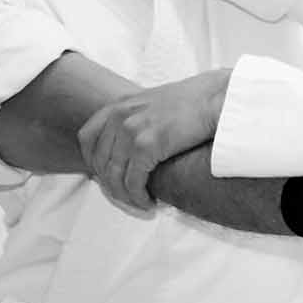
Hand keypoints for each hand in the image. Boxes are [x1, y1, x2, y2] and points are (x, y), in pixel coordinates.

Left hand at [77, 70, 231, 211]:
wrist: (216, 98)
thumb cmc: (193, 103)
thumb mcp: (153, 103)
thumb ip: (136, 118)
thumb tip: (129, 144)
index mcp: (119, 105)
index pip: (87, 137)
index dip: (92, 162)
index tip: (104, 176)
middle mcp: (120, 116)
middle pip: (99, 161)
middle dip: (110, 184)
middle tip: (126, 196)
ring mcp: (131, 130)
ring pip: (114, 176)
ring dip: (125, 196)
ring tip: (139, 203)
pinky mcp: (147, 145)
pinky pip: (133, 181)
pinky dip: (138, 197)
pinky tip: (149, 202)